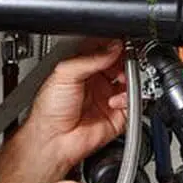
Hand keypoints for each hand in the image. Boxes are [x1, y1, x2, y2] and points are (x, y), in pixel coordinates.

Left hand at [21, 39, 127, 176]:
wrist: (52, 140)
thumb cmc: (49, 110)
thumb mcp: (64, 74)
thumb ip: (89, 59)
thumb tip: (112, 47)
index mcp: (82, 68)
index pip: (104, 49)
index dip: (113, 44)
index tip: (121, 42)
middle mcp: (96, 81)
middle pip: (121, 64)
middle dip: (127, 60)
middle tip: (127, 59)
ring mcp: (108, 97)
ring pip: (131, 81)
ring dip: (130, 79)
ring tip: (122, 79)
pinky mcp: (118, 115)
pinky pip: (134, 103)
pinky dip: (129, 98)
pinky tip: (115, 100)